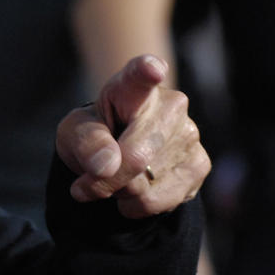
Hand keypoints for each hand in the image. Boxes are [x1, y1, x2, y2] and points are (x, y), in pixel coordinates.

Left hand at [56, 55, 209, 217]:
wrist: (118, 155)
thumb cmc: (95, 135)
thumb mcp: (74, 133)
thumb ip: (85, 143)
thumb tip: (107, 166)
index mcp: (132, 87)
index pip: (140, 76)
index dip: (146, 72)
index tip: (151, 69)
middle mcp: (171, 105)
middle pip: (135, 156)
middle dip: (103, 179)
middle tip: (86, 182)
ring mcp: (190, 135)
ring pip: (144, 185)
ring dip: (119, 192)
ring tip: (117, 175)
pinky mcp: (200, 165)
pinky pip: (159, 202)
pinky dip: (135, 205)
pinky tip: (135, 188)